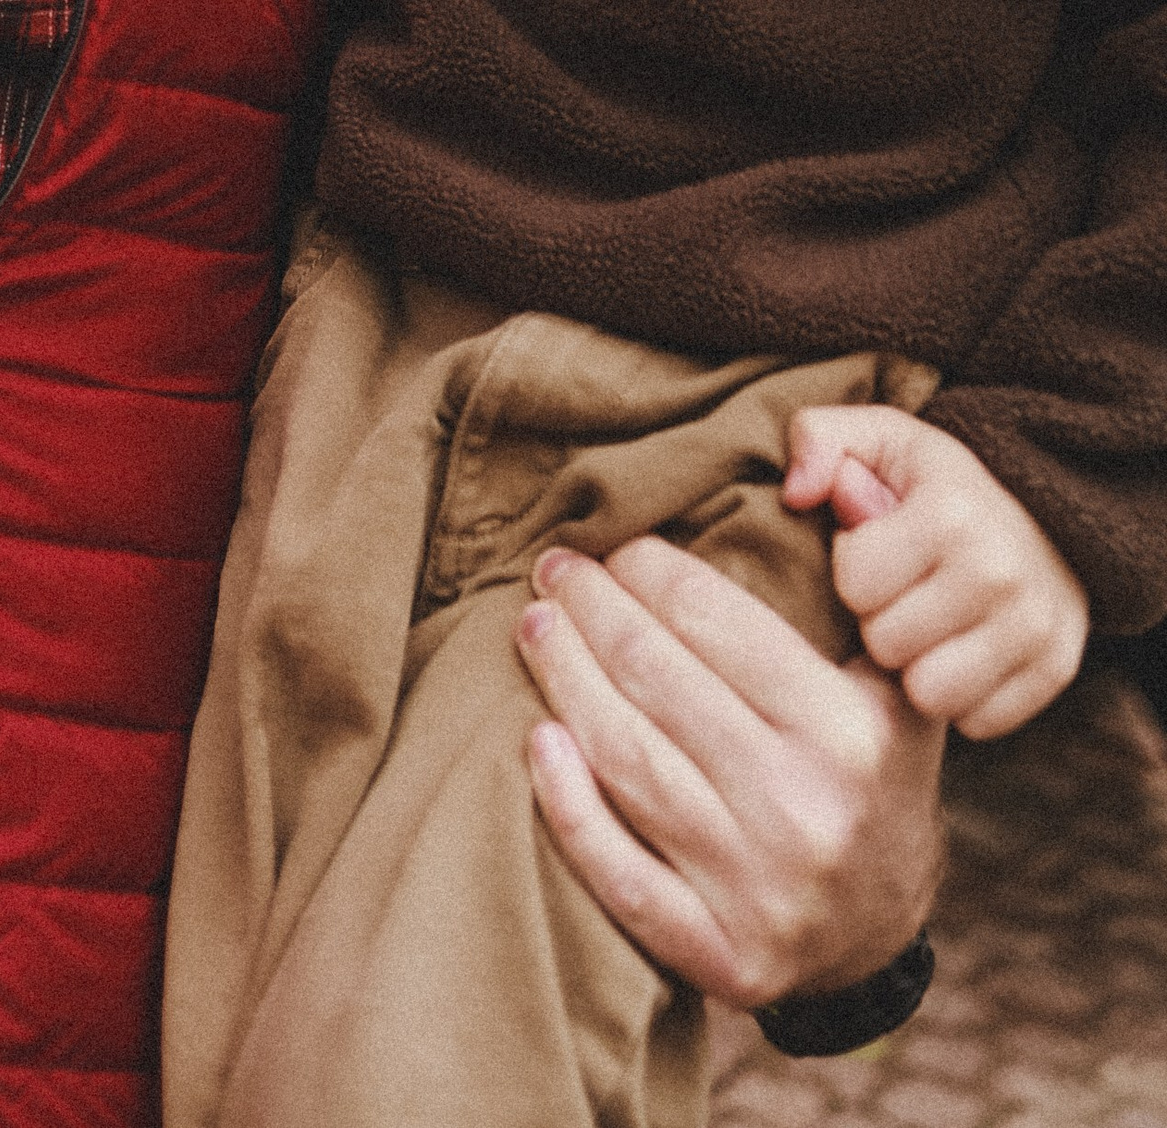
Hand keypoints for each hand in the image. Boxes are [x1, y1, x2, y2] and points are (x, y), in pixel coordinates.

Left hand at [516, 536, 945, 1007]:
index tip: (611, 543)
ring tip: (533, 626)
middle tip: (554, 569)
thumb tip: (826, 469)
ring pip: (628, 763)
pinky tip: (535, 740)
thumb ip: (863, 582)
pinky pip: (619, 875)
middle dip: (593, 611)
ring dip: (565, 683)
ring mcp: (759, 892)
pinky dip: (568, 807)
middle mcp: (805, 812)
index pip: (719, 626)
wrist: (880, 939)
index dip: (649, 572)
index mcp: (851, 735)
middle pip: (659, 683)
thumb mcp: (895, 686)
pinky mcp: (719, 957)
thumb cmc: (869, 779)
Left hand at [787, 403, 1088, 738]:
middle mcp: (1000, 572)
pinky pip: (976, 721)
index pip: (855, 584)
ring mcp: (1036, 626)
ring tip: (926, 627)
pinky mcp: (1056, 670)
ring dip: (917, 668)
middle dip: (880, 622)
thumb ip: (818, 439)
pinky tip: (961, 653)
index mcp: (950, 512)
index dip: (852, 569)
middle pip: (886, 645)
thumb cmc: (936, 483)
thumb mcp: (878, 438)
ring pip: (930, 695)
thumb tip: (796, 493)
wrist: (1045, 515)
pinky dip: (961, 697)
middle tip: (901, 593)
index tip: (874, 551)